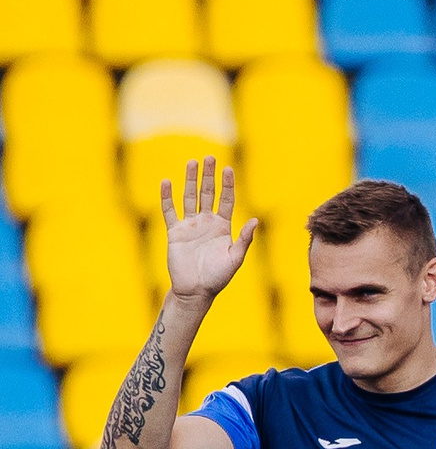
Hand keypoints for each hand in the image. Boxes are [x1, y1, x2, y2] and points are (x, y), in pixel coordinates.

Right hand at [162, 158, 257, 305]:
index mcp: (223, 227)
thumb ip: (244, 239)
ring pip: (189, 198)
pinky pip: (170, 211)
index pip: (226, 201)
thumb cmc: (218, 277)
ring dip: (190, 180)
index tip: (228, 169)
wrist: (196, 290)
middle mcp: (206, 223)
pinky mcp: (174, 232)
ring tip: (192, 162)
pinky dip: (167, 197)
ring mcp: (190, 226)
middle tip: (209, 157)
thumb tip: (255, 220)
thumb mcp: (235, 258)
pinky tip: (166, 182)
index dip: (227, 185)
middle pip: (207, 194)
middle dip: (209, 176)